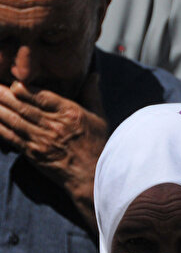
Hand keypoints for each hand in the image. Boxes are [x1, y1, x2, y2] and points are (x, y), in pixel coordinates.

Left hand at [0, 77, 107, 227]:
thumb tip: (93, 75)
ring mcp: (41, 140)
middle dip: (2, 93)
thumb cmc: (97, 147)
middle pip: (22, 105)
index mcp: (70, 113)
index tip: (12, 81)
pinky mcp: (32, 153)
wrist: (92, 177)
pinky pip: (10, 137)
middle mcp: (54, 125)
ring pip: (13, 119)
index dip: (23, 87)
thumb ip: (91, 95)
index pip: (41, 95)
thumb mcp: (99, 118)